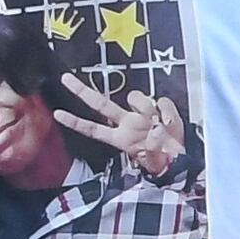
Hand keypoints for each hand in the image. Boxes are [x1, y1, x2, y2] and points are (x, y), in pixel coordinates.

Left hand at [48, 68, 186, 180]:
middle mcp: (128, 123)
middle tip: (65, 79)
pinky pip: (162, 102)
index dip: (75, 122)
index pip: (93, 129)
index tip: (57, 114)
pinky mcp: (161, 109)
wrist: (182, 157)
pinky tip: (169, 122)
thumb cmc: (165, 159)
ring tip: (159, 123)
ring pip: (136, 97)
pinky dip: (167, 111)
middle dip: (82, 91)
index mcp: (122, 138)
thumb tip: (155, 128)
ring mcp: (142, 115)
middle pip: (101, 104)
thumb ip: (152, 147)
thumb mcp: (154, 159)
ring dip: (146, 106)